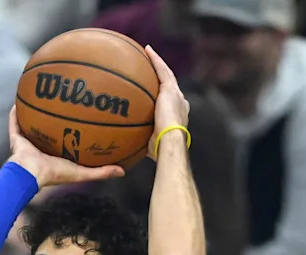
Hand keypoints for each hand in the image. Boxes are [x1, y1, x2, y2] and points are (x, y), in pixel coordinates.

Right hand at [7, 106, 123, 187]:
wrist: (30, 173)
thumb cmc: (54, 174)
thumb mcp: (82, 173)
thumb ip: (101, 172)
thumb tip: (123, 171)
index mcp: (56, 156)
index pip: (66, 141)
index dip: (74, 131)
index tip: (84, 119)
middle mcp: (41, 148)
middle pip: (49, 130)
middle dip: (55, 118)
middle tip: (64, 102)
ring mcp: (28, 143)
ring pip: (31, 125)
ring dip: (35, 113)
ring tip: (42, 97)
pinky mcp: (16, 139)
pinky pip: (15, 123)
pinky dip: (16, 113)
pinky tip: (19, 99)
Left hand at [144, 46, 189, 160]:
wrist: (169, 143)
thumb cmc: (159, 150)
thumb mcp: (148, 146)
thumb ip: (140, 143)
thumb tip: (125, 153)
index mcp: (177, 116)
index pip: (169, 102)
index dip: (162, 96)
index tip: (155, 93)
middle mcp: (180, 102)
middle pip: (169, 85)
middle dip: (160, 76)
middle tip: (150, 68)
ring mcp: (177, 95)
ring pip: (166, 74)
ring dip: (157, 63)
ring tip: (147, 52)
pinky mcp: (170, 90)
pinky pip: (161, 70)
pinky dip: (155, 59)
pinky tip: (146, 50)